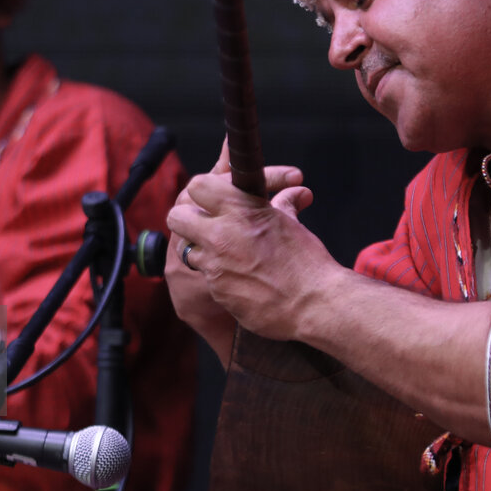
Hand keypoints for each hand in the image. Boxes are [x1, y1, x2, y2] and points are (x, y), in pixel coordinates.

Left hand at [167, 139, 335, 344]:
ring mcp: (215, 264)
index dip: (202, 191)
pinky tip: (236, 277)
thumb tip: (293, 192)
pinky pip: (203, 276)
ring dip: (199, 249)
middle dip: (186, 218)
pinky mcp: (216, 290)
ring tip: (220, 253)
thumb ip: (283, 204)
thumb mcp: (292, 224)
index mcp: (241, 209)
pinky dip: (215, 275)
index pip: (198, 186)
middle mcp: (221, 233)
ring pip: (185, 249)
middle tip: (204, 224)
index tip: (210, 198)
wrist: (314, 304)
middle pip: (177, 215)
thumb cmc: (308, 261)